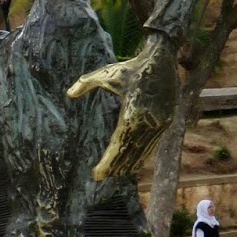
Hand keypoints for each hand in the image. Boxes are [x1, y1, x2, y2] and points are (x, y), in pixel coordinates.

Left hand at [67, 33, 178, 180]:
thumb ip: (86, 83)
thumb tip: (69, 94)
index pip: (118, 146)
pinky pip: (153, 144)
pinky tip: (134, 162)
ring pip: (143, 151)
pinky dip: (143, 155)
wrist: (163, 59)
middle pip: (130, 153)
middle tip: (102, 177)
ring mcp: (160, 124)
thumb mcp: (107, 73)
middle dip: (116, 167)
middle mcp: (148, 123)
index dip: (107, 163)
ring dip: (130, 163)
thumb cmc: (132, 67)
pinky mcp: (167, 122)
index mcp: (133, 114)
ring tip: (116, 173)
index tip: (96, 174)